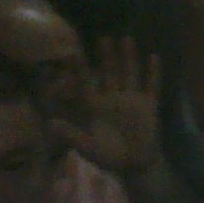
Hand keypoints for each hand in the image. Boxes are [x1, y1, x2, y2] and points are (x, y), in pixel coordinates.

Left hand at [53, 37, 163, 177]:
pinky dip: (152, 73)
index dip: (80, 69)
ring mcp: (132, 100)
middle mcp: (113, 99)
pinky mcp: (148, 105)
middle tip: (103, 38)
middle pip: (109, 74)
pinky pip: (151, 85)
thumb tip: (49, 123)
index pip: (87, 84)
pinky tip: (153, 57)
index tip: (73, 53)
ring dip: (128, 58)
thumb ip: (71, 134)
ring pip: (129, 74)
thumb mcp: (87, 147)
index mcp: (96, 107)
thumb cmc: (108, 156)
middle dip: (106, 57)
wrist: (135, 164)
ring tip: (126, 40)